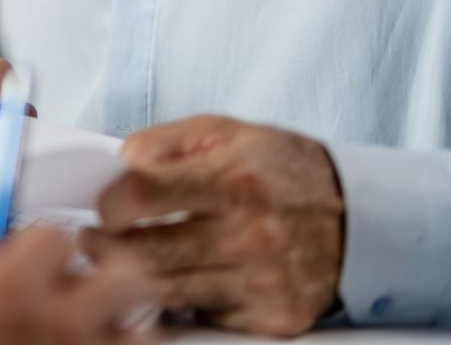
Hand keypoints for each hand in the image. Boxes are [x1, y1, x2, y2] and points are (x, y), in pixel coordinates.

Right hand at [0, 226, 156, 344]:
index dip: (44, 242)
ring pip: (142, 332)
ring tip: (100, 326)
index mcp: (15, 287)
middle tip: (99, 273)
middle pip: (126, 275)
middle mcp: (59, 321)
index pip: (55, 235)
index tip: (37, 252)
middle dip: (114, 269)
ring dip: (124, 326)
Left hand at [84, 115, 342, 337]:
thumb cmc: (280, 169)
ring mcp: (266, 281)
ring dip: (130, 278)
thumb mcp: (223, 133)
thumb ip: (164, 142)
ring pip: (168, 293)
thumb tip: (118, 162)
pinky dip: (185, 302)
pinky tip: (178, 280)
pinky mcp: (276, 317)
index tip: (101, 208)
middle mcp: (253, 235)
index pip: (142, 196)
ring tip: (118, 258)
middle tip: (91, 240)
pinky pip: (207, 316)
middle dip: (102, 248)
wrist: (359, 216)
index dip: (108, 204)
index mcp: (235, 181)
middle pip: (147, 255)